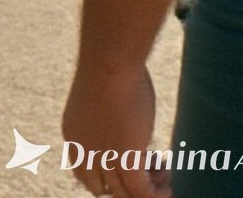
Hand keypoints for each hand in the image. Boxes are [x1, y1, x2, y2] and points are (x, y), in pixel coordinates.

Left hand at [62, 60, 171, 197]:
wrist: (109, 57)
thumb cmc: (109, 62)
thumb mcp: (103, 92)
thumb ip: (110, 113)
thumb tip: (128, 117)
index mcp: (73, 134)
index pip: (85, 174)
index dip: (109, 177)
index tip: (131, 162)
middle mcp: (83, 151)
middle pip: (103, 188)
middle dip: (127, 184)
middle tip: (151, 167)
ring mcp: (102, 157)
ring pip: (125, 193)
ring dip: (147, 188)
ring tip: (164, 173)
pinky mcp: (125, 159)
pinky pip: (142, 193)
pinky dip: (157, 195)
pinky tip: (169, 186)